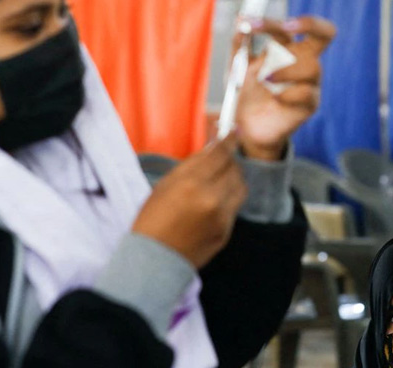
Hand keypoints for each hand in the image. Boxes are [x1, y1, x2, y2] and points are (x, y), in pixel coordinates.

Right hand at [132, 133, 247, 268]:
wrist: (154, 260)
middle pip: (234, 168)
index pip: (220, 154)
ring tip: (219, 180)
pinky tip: (212, 203)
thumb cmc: (152, 221)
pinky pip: (235, 207)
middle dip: (229, 160)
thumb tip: (212, 147)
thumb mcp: (164, 185)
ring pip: (240, 187)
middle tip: (220, 158)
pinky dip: (228, 199)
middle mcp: (212, 199)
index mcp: (191, 184)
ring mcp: (222, 218)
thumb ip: (191, 165)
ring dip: (233, 178)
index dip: (229, 140)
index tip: (234, 131)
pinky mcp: (227, 232)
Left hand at [235, 17, 336, 160]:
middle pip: (326, 33)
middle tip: (285, 28)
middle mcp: (305, 61)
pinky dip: (287, 93)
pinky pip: (307, 92)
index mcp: (290, 48)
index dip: (285, 19)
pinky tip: (275, 97)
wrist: (248, 125)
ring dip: (286, 69)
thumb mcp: (237, 66)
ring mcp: (311, 82)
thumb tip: (241, 21)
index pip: (301, 26)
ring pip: (313, 65)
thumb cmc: (247, 92)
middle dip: (308, 24)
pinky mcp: (311, 104)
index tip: (253, 24)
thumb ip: (239, 44)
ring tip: (265, 79)